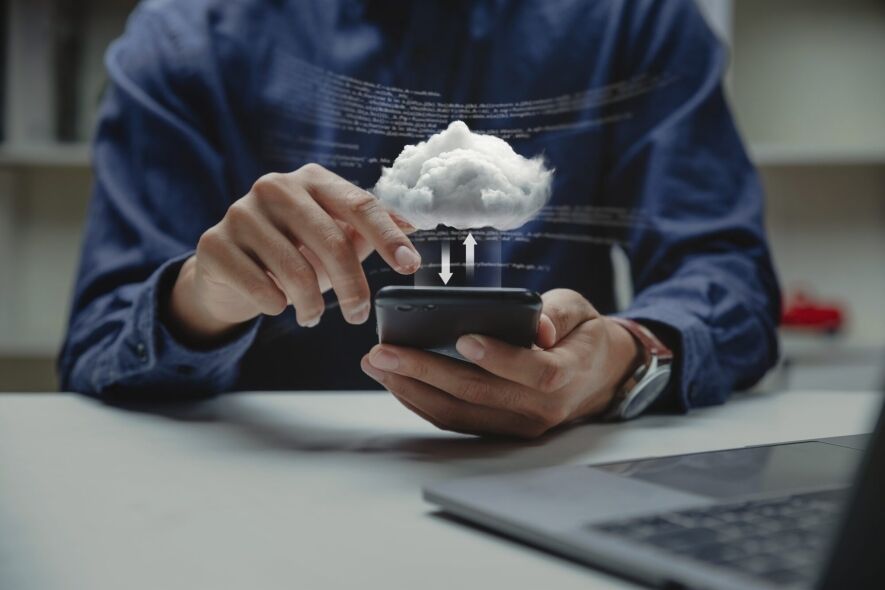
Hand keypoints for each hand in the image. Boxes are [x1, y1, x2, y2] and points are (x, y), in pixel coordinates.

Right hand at [168, 164, 419, 343]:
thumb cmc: (291, 251)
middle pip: (332, 241)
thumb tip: (412, 223)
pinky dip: (276, 305)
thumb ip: (367, 229)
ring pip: (295, 271)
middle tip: (358, 315)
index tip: (409, 266)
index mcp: (312, 179)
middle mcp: (275, 187)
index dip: (388, 237)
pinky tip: (278, 304)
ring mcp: (241, 213)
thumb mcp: (332, 237)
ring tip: (313, 317)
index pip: (360, 204)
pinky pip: (260, 287)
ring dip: (312, 305)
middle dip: (353, 287)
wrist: (228, 269)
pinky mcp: (215, 244)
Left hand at [361, 289, 641, 438]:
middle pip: (480, 395)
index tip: (462, 337)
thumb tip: (536, 325)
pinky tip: (395, 378)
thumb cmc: (582, 334)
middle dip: (426, 371)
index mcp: (568, 375)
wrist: (598, 376)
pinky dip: (421, 401)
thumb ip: (558, 314)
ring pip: (459, 413)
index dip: (500, 358)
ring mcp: (519, 426)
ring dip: (412, 389)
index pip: (535, 373)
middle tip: (384, 351)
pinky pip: (455, 420)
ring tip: (377, 363)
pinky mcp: (498, 430)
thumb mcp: (580, 310)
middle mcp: (542, 410)